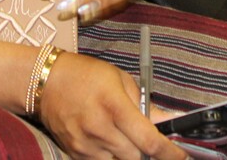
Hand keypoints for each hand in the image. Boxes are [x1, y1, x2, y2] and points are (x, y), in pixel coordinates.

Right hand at [39, 52, 186, 158]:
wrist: (46, 82)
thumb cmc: (86, 75)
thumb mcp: (121, 80)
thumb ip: (146, 105)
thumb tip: (167, 122)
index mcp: (115, 107)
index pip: (149, 141)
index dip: (169, 153)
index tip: (180, 156)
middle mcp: (100, 129)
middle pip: (136, 158)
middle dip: (146, 151)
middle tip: (145, 139)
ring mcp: (85, 144)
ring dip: (127, 155)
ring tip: (123, 138)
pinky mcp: (75, 153)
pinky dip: (110, 157)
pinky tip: (107, 141)